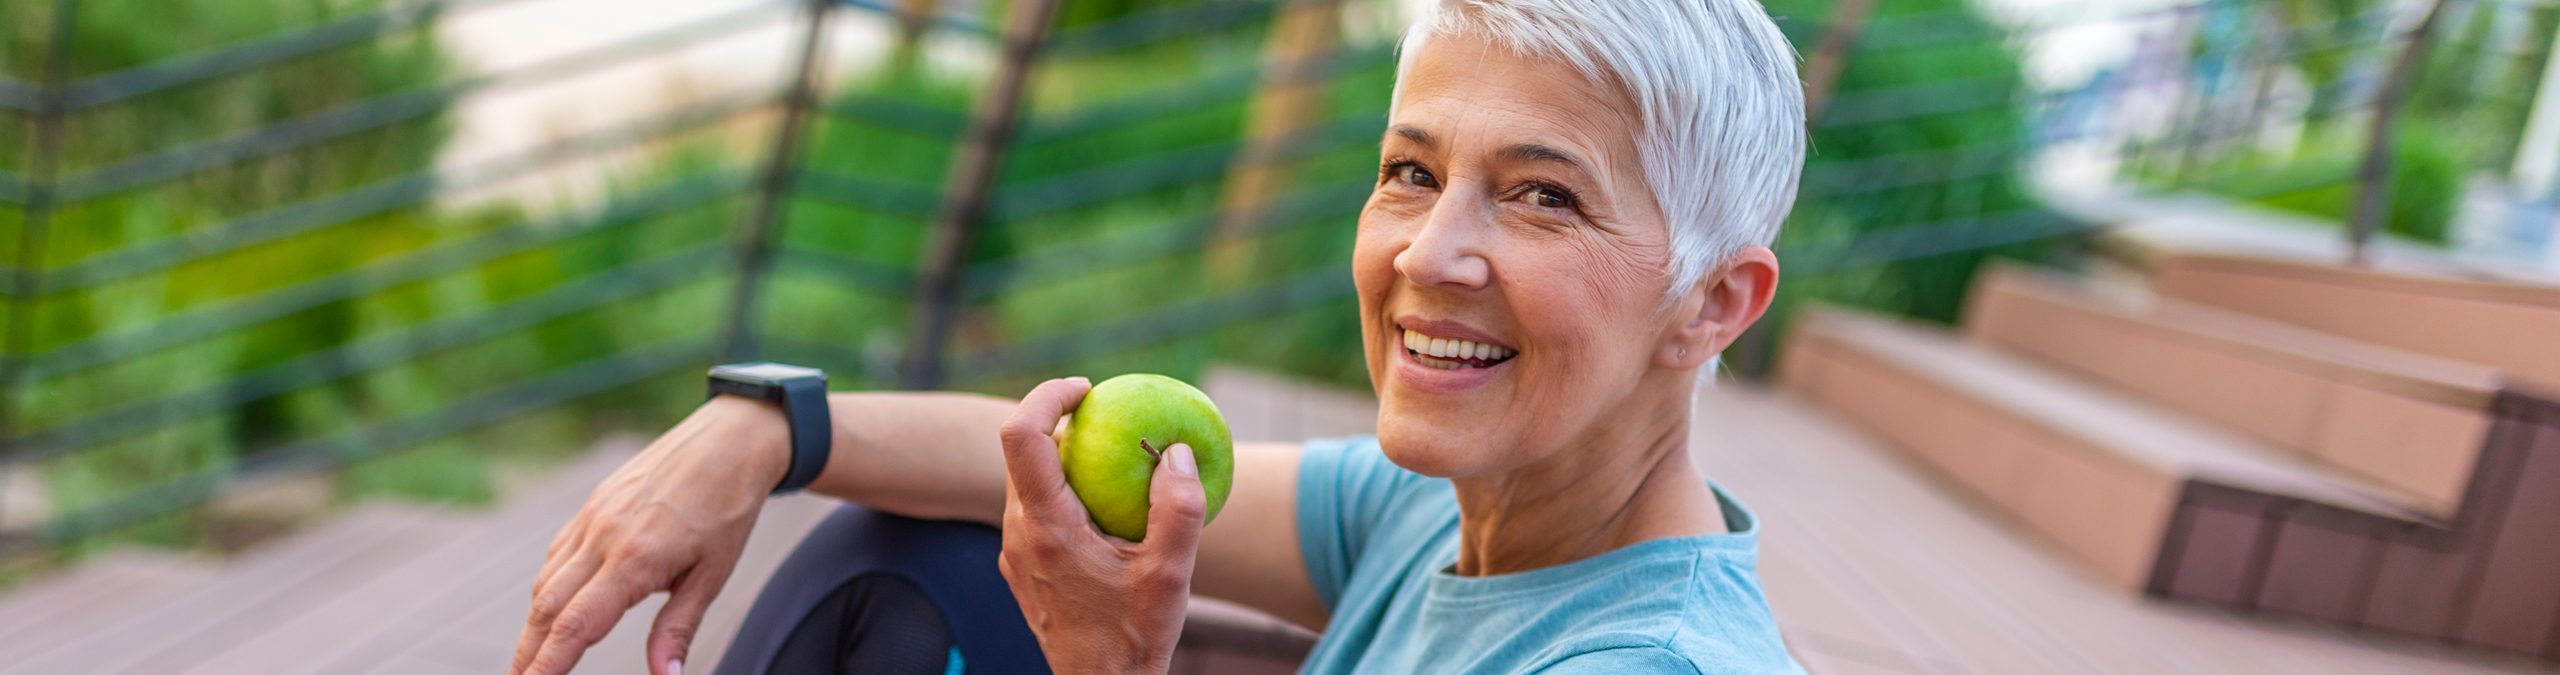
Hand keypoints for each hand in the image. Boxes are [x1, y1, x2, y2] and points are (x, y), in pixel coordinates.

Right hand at [510, 395, 790, 674]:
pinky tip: (549, 610)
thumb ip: (679, 628)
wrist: (729, 441)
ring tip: (529, 660)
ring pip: (546, 581)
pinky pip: (558, 555)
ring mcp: (592, 519)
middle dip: (528, 654)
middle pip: (547, 608)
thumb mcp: (713, 576)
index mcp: (634, 559)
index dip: (548, 663)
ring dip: (533, 626)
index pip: (576, 625)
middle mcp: (602, 537)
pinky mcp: (591, 506)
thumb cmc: (727, 508)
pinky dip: (547, 588)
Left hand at [997, 377, 1208, 674]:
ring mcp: (1015, 552)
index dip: (1047, 395)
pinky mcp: (1023, 567)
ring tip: (1113, 462)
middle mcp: (1019, 534)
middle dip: (1058, 421)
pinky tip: (1106, 508)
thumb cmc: (1134, 636)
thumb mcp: (1171, 574)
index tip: (1087, 389)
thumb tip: (1178, 452)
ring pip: (1026, 482)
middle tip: (1109, 418)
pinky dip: (1063, 491)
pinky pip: (1034, 510)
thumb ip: (1179, 509)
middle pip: (1021, 452)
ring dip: (1062, 459)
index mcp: (1046, 527)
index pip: (1021, 435)